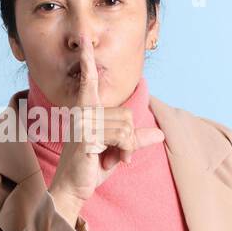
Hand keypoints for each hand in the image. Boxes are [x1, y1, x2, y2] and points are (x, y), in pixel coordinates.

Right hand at [47, 33, 165, 220]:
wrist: (72, 189)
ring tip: (110, 159)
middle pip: (127, 115)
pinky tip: (109, 163)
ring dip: (127, 148)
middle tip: (115, 155)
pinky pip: (123, 138)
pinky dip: (125, 153)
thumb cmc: (91, 168)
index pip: (88, 81)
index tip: (84, 41)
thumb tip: (160, 133)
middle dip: (129, 140)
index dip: (88, 62)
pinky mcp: (87, 138)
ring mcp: (84, 124)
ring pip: (127, 127)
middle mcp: (83, 113)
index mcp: (86, 111)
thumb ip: (136, 140)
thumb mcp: (118, 151)